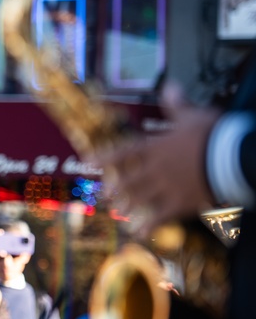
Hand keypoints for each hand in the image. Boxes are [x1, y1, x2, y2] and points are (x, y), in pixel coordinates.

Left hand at [94, 84, 219, 235]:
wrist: (230, 158)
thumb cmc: (211, 134)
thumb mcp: (192, 116)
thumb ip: (177, 105)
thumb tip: (170, 85)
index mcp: (155, 147)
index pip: (124, 152)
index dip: (105, 156)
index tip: (88, 160)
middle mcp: (155, 169)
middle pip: (129, 180)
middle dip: (115, 188)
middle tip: (103, 195)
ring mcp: (166, 188)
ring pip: (140, 199)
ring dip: (127, 205)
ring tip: (118, 212)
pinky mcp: (180, 203)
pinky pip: (160, 217)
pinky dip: (148, 225)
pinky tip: (137, 233)